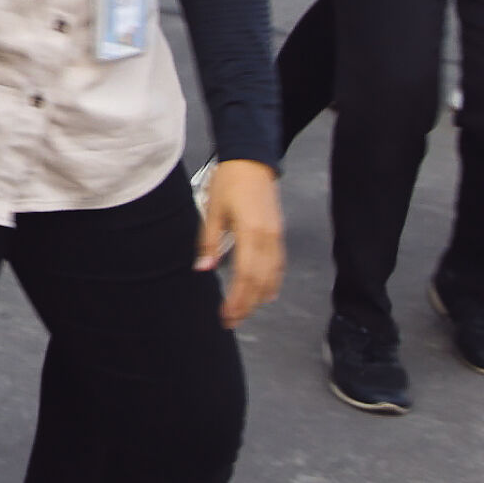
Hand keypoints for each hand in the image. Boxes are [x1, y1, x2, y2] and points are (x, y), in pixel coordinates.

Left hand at [197, 158, 284, 326]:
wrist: (252, 161)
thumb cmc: (229, 183)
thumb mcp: (212, 210)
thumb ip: (209, 242)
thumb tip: (204, 269)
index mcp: (250, 232)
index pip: (245, 276)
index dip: (237, 299)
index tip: (226, 314)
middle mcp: (268, 238)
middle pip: (260, 281)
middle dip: (246, 305)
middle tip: (231, 321)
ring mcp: (277, 237)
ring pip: (272, 276)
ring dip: (258, 297)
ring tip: (244, 313)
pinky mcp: (279, 234)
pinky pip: (279, 265)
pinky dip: (272, 282)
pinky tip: (265, 294)